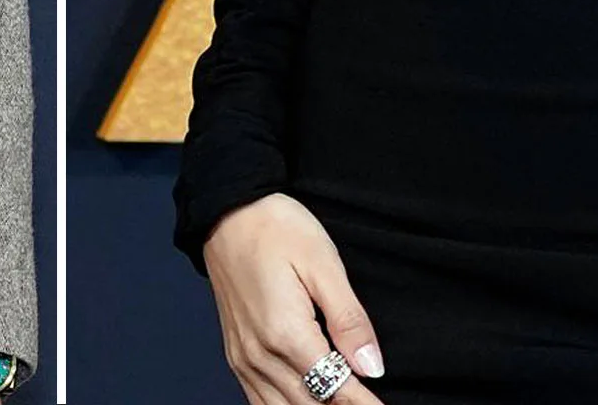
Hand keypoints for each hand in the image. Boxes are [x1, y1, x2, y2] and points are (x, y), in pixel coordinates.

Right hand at [203, 192, 384, 404]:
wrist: (225, 211)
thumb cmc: (275, 228)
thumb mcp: (322, 262)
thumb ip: (348, 318)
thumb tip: (371, 367)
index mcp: (286, 333)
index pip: (336, 387)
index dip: (365, 403)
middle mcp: (260, 355)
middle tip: (370, 403)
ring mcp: (243, 358)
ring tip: (341, 402)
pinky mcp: (236, 355)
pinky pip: (260, 402)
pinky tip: (306, 402)